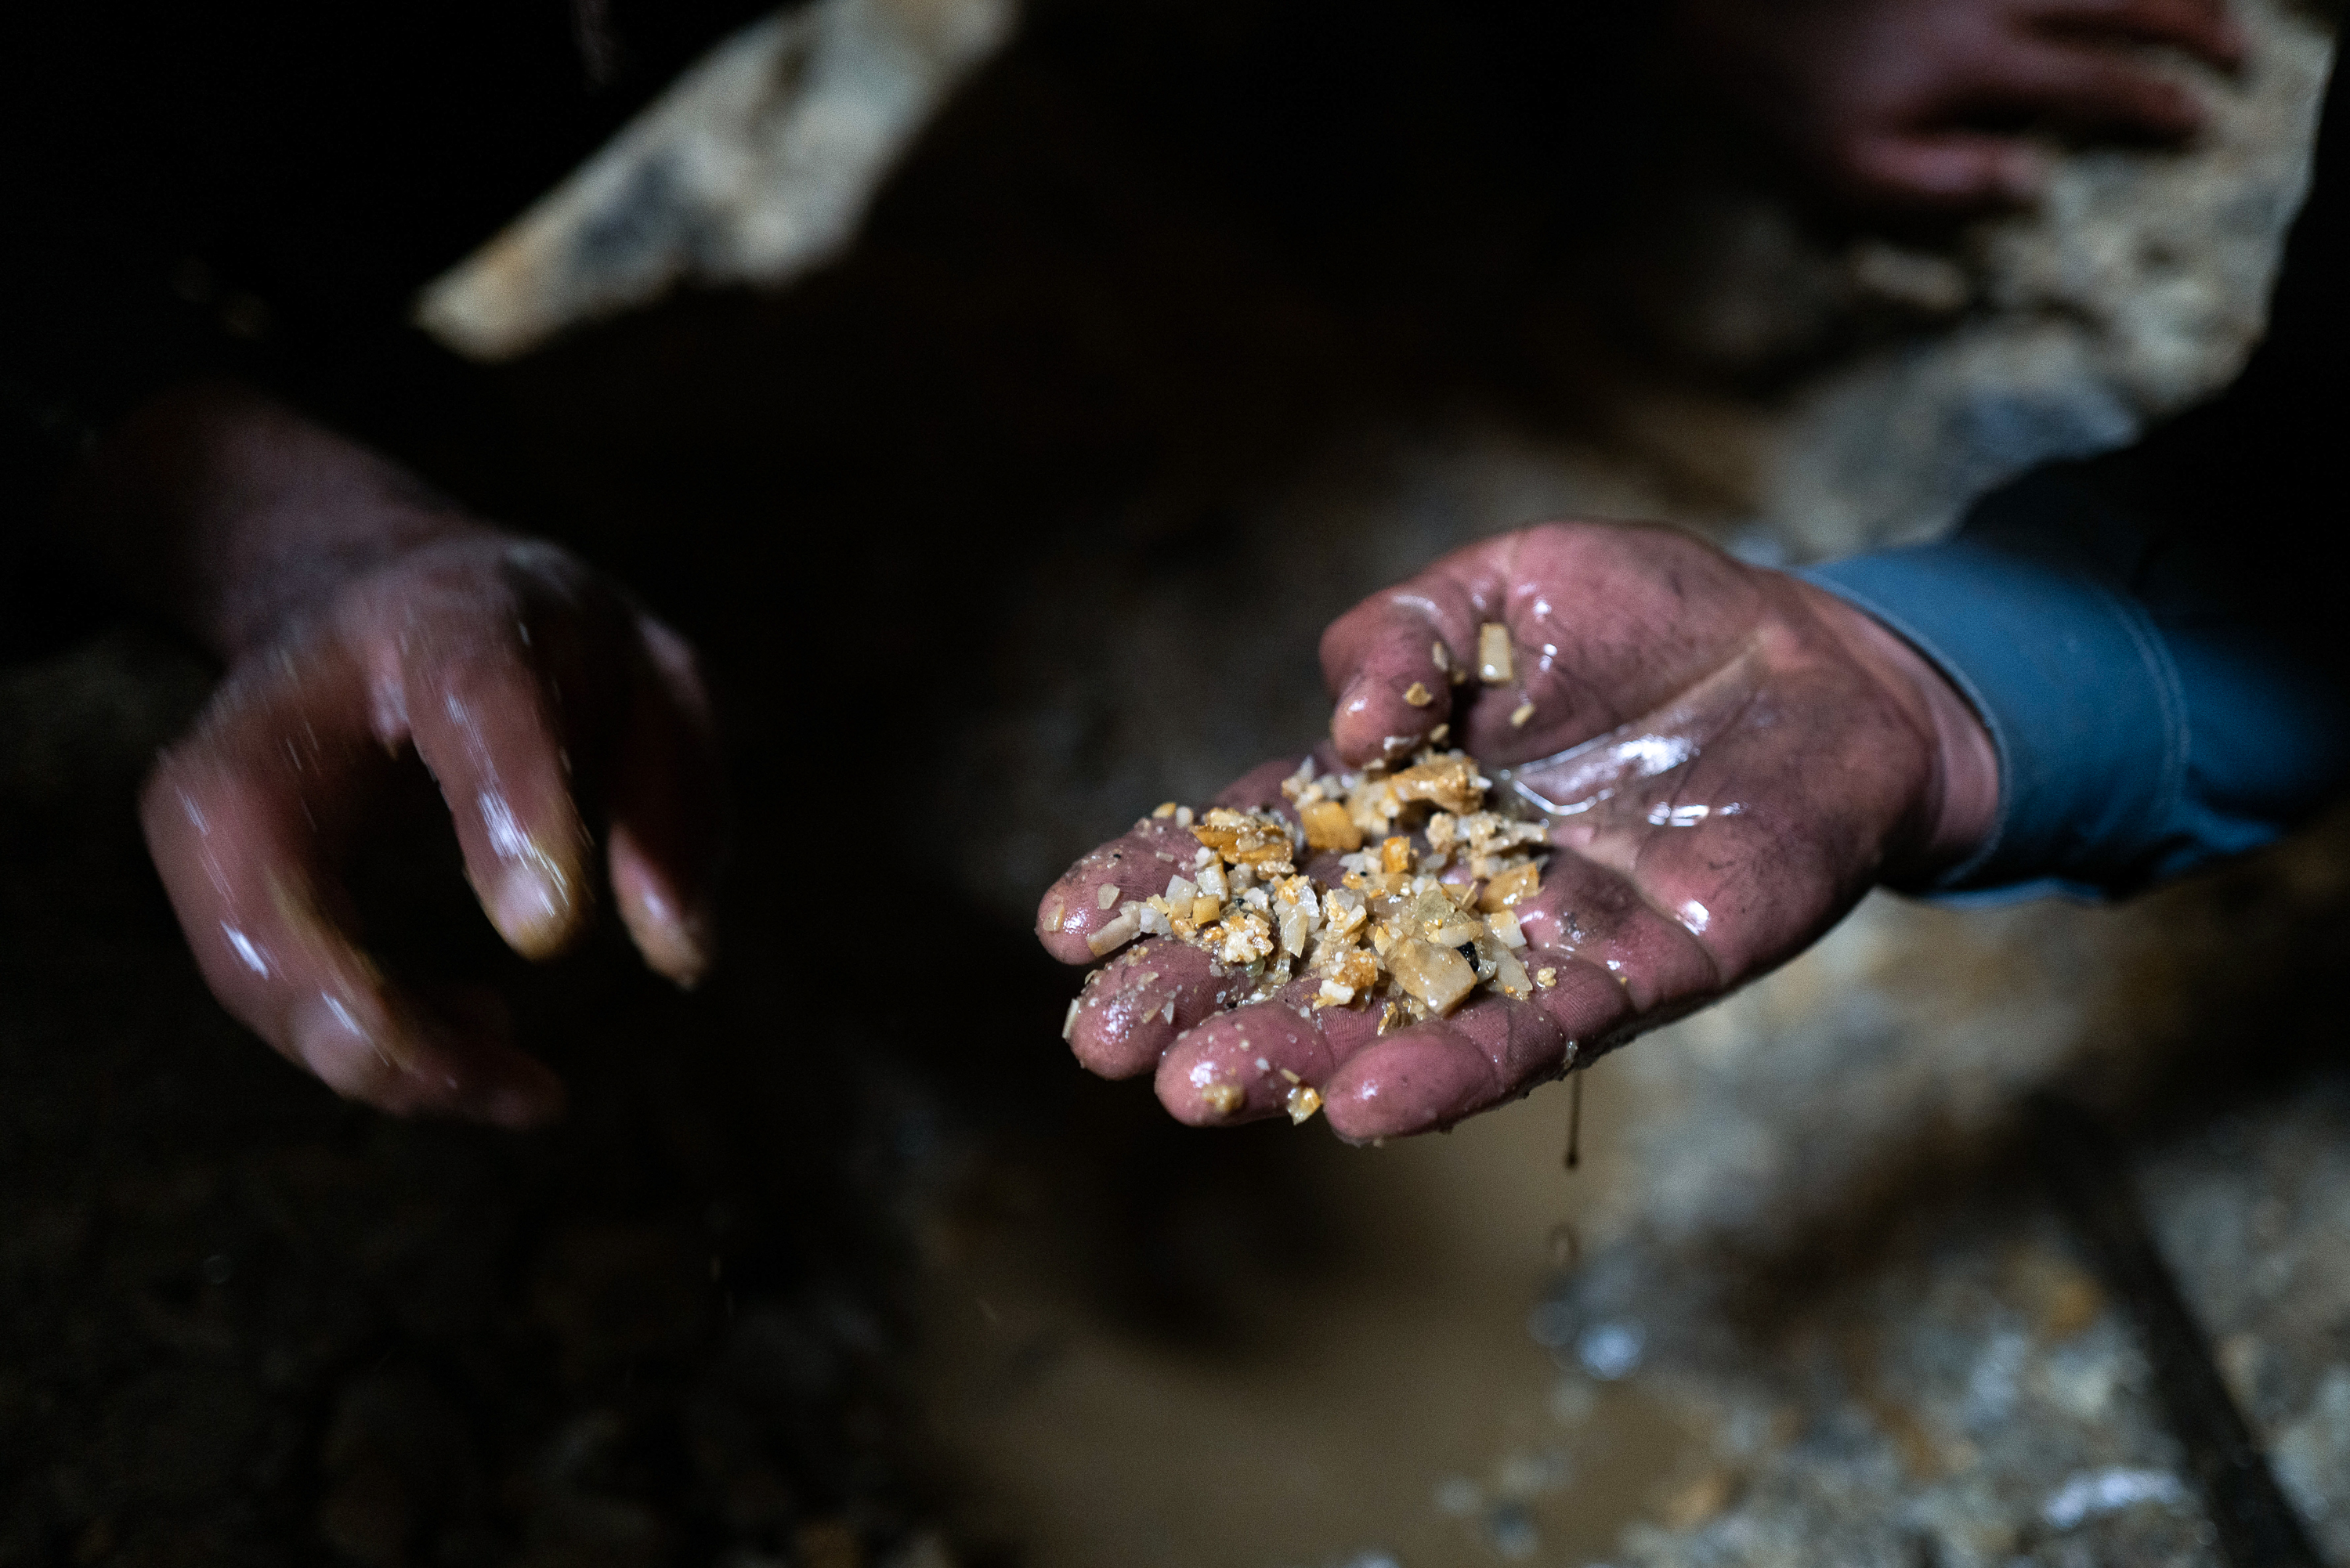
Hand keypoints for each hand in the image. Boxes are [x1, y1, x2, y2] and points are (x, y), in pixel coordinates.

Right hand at [70, 385, 722, 1125]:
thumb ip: (676, 800)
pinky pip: (263, 992)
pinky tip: (473, 1034)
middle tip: (532, 1087)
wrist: (379, 596)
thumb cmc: (538, 648)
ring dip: (393, 1064)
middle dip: (383, 1018)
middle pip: (277, 878)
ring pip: (252, 967)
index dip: (509, 809)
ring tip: (530, 1086)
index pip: (474, 704)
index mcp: (453, 620)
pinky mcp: (202, 869)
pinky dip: (367, 1052)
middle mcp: (296, 694)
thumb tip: (679, 955)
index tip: (552, 933)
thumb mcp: (647, 678)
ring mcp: (214, 789)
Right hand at [1036, 522, 1995, 1141]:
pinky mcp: (1640, 972)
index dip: (1158, 881)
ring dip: (1299, 1054)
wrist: (1824, 659)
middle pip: (1302, 945)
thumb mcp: (1503, 582)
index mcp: (1396, 789)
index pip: (1252, 841)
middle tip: (1100, 1043)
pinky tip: (1368, 1108)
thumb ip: (1403, 637)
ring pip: (1398, 1010)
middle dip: (1200, 991)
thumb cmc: (1652, 613)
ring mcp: (1537, 933)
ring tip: (1198, 1090)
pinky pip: (1539, 1031)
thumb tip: (1339, 737)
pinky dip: (1453, 1069)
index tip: (1063, 929)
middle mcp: (1449, 879)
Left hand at [1677, 0, 2243, 209]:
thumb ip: (1944, 185)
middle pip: (2120, 1)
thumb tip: (2033, 182)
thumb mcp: (1848, 173)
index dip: (2155, 104)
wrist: (1729, 14)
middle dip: (2191, 24)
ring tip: (2203, 6)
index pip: (2093, 83)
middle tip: (2237, 51)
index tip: (2199, 121)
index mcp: (1975, 63)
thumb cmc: (1783, 101)